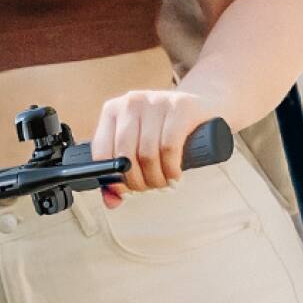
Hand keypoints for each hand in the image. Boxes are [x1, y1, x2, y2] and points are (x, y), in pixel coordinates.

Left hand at [89, 88, 222, 206]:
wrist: (202, 110)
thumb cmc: (165, 132)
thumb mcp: (139, 149)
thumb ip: (120, 175)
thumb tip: (111, 202)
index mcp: (112, 111)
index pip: (101, 151)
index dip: (113, 178)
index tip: (126, 191)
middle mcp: (131, 102)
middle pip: (125, 155)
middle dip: (138, 181)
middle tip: (150, 188)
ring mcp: (156, 101)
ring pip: (147, 154)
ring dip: (156, 178)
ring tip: (165, 182)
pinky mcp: (180, 106)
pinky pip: (169, 146)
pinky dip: (171, 168)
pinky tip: (175, 174)